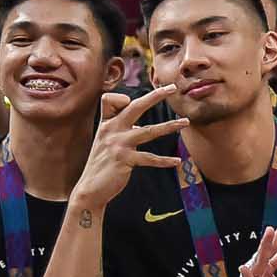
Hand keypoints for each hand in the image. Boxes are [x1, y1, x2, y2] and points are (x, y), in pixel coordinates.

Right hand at [71, 86, 187, 207]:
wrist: (89, 189)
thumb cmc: (102, 164)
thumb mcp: (107, 142)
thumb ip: (123, 131)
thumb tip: (141, 126)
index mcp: (106, 123)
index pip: (115, 100)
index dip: (124, 99)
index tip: (131, 102)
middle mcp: (111, 130)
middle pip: (136, 107)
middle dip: (155, 96)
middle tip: (173, 87)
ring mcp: (118, 144)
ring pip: (150, 131)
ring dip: (170, 126)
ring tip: (186, 122)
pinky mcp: (125, 160)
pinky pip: (150, 158)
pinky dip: (165, 160)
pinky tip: (177, 161)